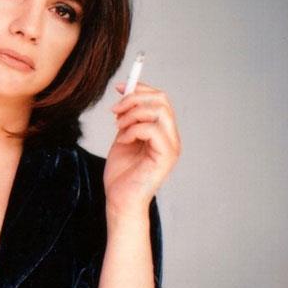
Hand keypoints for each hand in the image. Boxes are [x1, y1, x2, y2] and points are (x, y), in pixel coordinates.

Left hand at [105, 81, 180, 216]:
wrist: (120, 200)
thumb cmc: (121, 174)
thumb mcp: (123, 137)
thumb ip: (128, 117)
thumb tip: (125, 90)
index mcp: (163, 131)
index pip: (160, 99)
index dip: (140, 88)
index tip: (119, 87)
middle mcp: (172, 137)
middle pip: (162, 100)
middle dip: (134, 99)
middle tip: (115, 111)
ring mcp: (171, 146)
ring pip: (158, 111)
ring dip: (131, 115)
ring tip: (118, 129)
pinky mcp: (166, 156)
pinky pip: (151, 129)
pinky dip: (132, 130)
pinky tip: (122, 141)